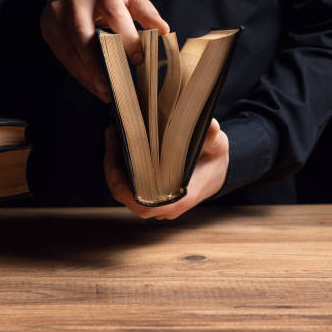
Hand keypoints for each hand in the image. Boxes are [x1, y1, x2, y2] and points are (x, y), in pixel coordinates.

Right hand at [40, 0, 169, 102]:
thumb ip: (146, 12)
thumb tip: (164, 30)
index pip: (114, 15)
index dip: (127, 38)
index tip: (138, 60)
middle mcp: (76, 1)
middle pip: (84, 35)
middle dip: (98, 63)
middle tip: (114, 85)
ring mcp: (58, 15)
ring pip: (71, 50)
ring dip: (88, 74)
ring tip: (104, 92)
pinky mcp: (49, 29)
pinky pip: (64, 57)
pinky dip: (80, 74)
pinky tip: (93, 86)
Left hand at [104, 118, 228, 219]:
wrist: (215, 173)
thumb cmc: (214, 160)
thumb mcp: (218, 146)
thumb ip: (212, 136)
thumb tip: (210, 124)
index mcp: (180, 199)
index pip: (146, 205)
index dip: (126, 188)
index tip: (119, 162)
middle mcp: (165, 206)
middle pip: (128, 197)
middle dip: (114, 168)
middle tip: (113, 136)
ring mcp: (155, 203)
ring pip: (124, 192)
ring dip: (113, 165)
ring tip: (113, 135)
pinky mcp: (148, 195)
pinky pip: (126, 186)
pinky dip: (118, 167)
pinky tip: (117, 143)